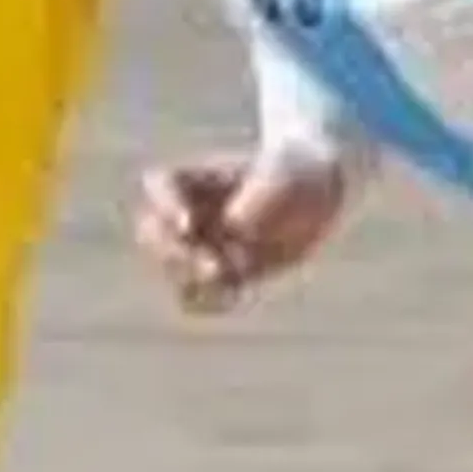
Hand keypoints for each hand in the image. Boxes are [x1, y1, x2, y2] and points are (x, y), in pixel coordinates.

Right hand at [132, 146, 349, 312]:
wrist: (320, 192)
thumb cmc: (298, 171)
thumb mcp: (285, 175)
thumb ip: (260, 196)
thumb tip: (235, 227)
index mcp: (199, 179)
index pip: (160, 186)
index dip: (164, 207)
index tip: (187, 225)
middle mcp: (191, 213)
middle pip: (152, 234)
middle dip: (174, 255)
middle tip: (213, 267)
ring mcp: (203, 245)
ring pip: (171, 270)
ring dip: (192, 282)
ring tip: (229, 282)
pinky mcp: (222, 273)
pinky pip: (199, 296)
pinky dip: (211, 301)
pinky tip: (238, 296)